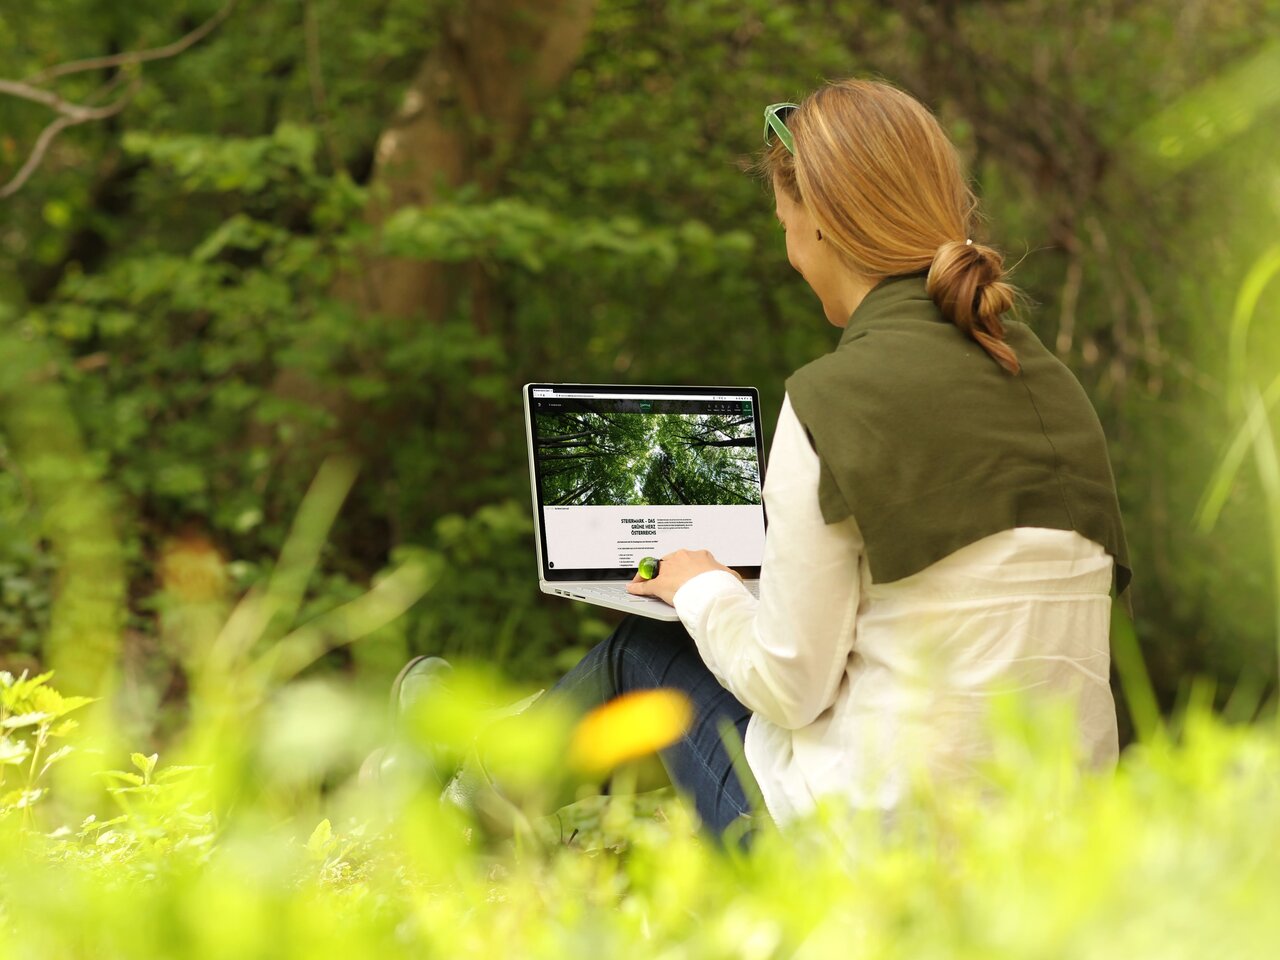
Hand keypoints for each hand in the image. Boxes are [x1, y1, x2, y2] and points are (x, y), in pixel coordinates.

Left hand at [626, 548, 742, 605]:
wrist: (711, 591)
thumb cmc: (720, 584)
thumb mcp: (730, 577)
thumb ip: (729, 576)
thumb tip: (734, 578)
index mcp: (699, 555)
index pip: (687, 558)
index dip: (683, 565)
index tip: (684, 571)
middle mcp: (681, 558)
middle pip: (668, 561)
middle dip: (664, 569)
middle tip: (664, 578)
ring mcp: (669, 570)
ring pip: (654, 570)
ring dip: (647, 575)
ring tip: (642, 580)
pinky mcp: (659, 584)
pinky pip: (645, 585)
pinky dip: (638, 588)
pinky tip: (633, 589)